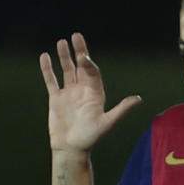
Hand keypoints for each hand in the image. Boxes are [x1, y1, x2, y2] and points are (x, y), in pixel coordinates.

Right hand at [39, 33, 141, 152]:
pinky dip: (48, 69)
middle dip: (78, 51)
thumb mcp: (107, 123)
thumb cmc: (90, 138)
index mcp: (95, 94)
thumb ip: (121, 110)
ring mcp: (69, 93)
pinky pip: (51, 80)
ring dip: (64, 57)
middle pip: (80, 66)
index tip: (82, 56)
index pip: (92, 72)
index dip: (88, 63)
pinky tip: (45, 56)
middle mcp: (83, 91)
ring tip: (61, 41)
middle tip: (76, 35)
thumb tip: (138, 99)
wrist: (70, 149)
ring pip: (66, 70)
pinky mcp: (56, 98)